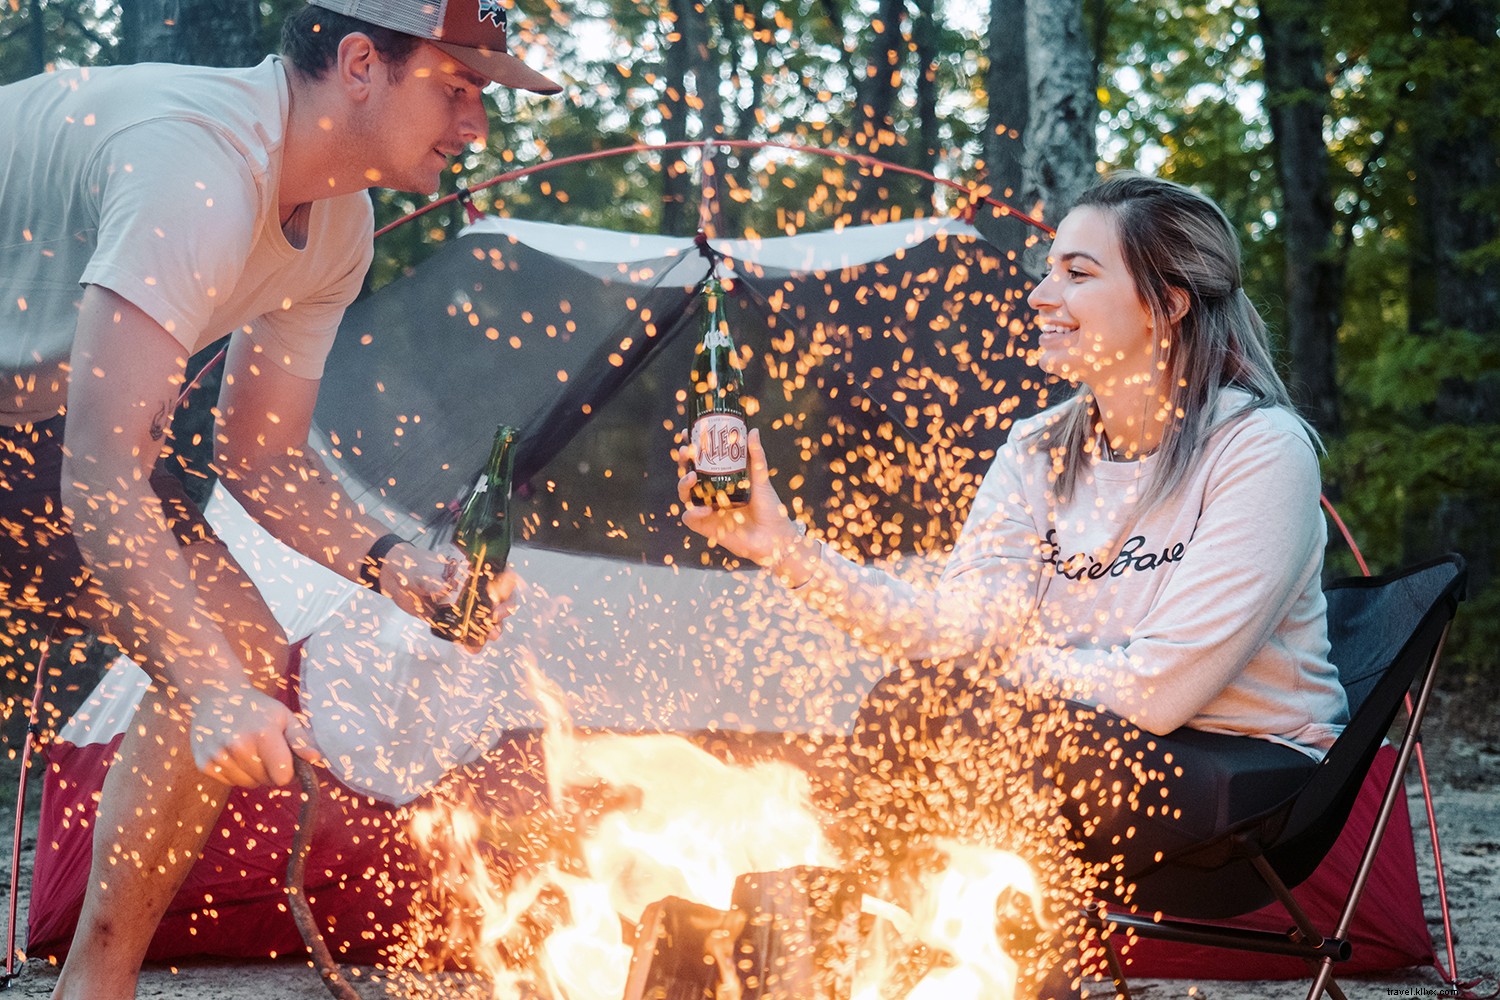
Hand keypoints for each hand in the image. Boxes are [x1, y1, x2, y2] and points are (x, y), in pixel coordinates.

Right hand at [191, 685, 321, 787]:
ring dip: (253, 774)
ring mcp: (218, 756)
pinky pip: (229, 782)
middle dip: (271, 771)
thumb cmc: (256, 707)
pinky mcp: (204, 764)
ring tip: (249, 750)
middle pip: (265, 782)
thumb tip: (315, 759)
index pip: (282, 776)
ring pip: (248, 784)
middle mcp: (238, 747)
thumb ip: (300, 739)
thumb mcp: (283, 716)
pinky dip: (235, 773)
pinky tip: (233, 753)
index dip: (288, 772)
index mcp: (263, 735)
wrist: (215, 695)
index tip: (286, 761)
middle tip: (266, 751)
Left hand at [390, 541, 522, 649]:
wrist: (396, 580)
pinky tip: (472, 648)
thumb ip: (432, 579)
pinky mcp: (455, 621)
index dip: (507, 587)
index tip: (499, 597)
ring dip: (491, 629)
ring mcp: (466, 606)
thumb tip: (444, 588)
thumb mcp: (422, 571)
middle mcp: (475, 589)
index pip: (502, 576)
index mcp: (474, 571)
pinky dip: (473, 642)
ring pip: (488, 620)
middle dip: (503, 612)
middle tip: (495, 620)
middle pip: (501, 600)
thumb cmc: (413, 567)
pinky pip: (469, 633)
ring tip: (488, 637)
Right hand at [677, 428, 807, 574]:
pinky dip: (693, 511)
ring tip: (692, 477)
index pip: (702, 461)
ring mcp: (708, 510)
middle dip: (683, 462)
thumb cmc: (771, 509)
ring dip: (683, 484)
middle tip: (686, 451)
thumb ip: (756, 457)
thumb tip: (752, 431)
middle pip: (689, 474)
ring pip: (685, 494)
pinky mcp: (706, 528)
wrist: (776, 538)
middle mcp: (712, 494)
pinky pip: (690, 517)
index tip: (688, 433)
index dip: (692, 448)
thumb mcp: (761, 479)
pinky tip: (705, 508)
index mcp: (722, 480)